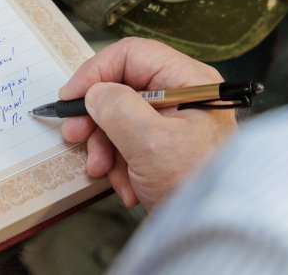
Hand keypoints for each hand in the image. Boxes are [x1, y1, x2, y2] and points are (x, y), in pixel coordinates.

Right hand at [60, 38, 237, 210]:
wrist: (216, 233)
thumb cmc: (197, 184)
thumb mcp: (150, 142)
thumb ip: (116, 109)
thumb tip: (94, 93)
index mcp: (189, 81)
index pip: (132, 55)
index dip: (96, 72)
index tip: (70, 96)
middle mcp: (184, 96)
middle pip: (123, 88)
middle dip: (97, 118)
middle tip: (75, 135)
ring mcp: (176, 124)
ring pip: (123, 119)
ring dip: (106, 148)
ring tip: (102, 171)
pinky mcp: (167, 149)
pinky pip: (131, 144)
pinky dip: (121, 165)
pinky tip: (128, 187)